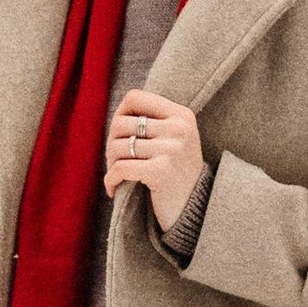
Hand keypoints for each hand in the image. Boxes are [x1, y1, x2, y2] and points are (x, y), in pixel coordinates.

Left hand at [105, 85, 203, 232]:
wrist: (196, 209)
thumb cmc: (177, 172)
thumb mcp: (174, 139)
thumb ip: (151, 122)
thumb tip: (117, 113)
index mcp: (182, 115)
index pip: (134, 97)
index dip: (119, 113)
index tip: (121, 134)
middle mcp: (179, 128)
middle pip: (121, 123)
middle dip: (111, 143)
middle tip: (116, 161)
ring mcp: (172, 149)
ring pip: (117, 146)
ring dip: (110, 164)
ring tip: (118, 176)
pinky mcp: (161, 171)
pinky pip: (120, 168)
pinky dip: (110, 180)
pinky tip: (113, 189)